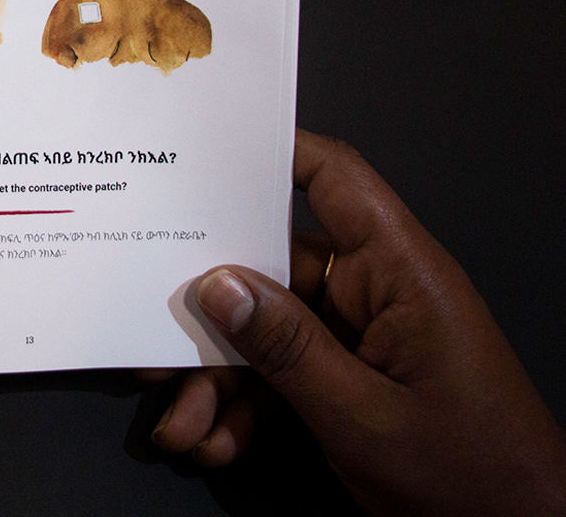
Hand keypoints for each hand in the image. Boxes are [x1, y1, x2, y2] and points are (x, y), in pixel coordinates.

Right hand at [157, 129, 565, 515]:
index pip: (335, 182)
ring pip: (266, 333)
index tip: (200, 155)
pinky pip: (282, 376)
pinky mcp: (352, 380)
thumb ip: (288, 349)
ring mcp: (363, 339)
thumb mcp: (364, 415)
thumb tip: (219, 285)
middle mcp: (379, 294)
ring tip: (185, 422)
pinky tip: (218, 440)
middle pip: (274, 270)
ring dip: (219, 380)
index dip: (272, 154)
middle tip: (157, 340)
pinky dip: (244, 409)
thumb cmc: (476, 477)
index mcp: (402, 275)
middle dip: (211, 315)